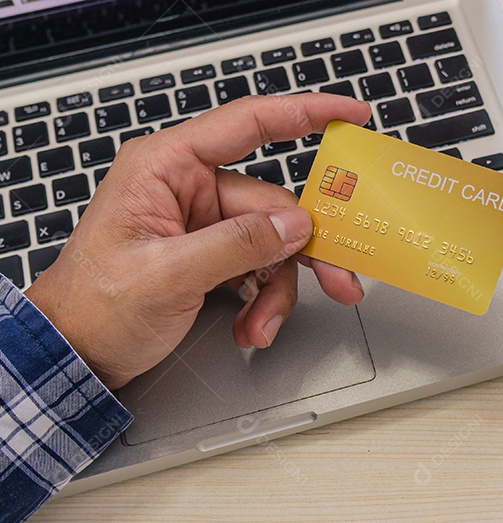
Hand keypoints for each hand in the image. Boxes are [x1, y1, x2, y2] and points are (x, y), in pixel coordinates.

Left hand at [25, 94, 371, 389]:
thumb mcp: (167, 275)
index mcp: (166, 168)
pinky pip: (259, 266)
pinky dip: (264, 298)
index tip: (349, 114)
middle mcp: (187, 188)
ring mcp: (201, 222)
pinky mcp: (210, 253)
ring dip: (278, 288)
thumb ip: (236, 244)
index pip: (247, 124)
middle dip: (303, 251)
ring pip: (273, 242)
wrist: (77, 352)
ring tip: (264, 323)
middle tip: (340, 280)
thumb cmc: (94, 306)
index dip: (305, 113)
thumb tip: (293, 224)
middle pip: (273, 204)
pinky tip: (252, 324)